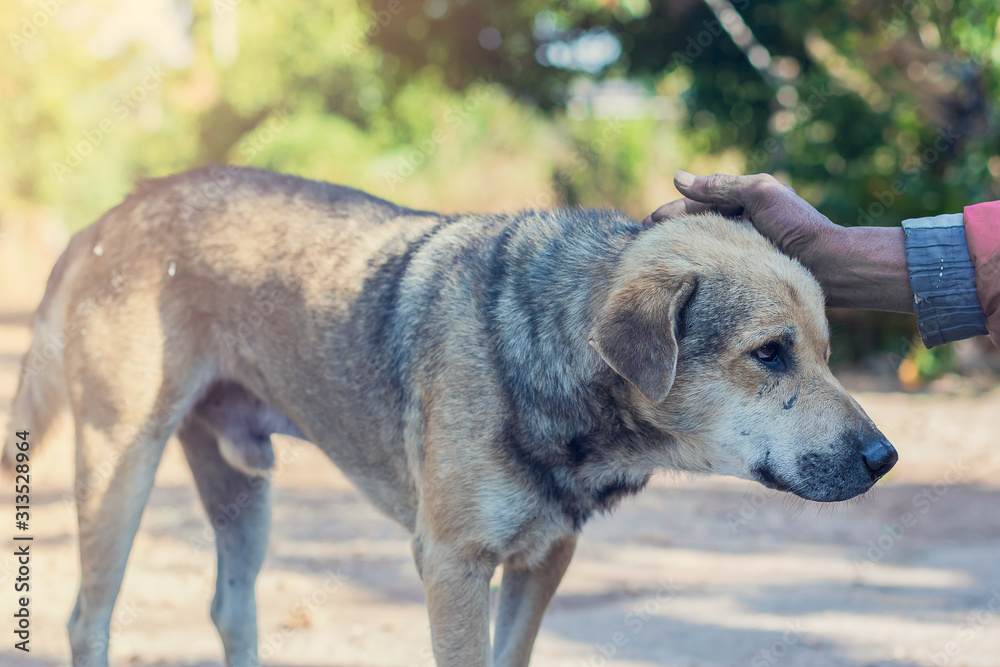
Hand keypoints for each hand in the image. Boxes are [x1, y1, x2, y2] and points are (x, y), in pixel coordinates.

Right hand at [643, 171, 841, 269]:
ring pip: (704, 247)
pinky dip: (697, 269)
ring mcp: (745, 248)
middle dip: (669, 234)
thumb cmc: (798, 227)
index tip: (645, 226)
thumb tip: (677, 178)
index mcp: (743, 201)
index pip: (696, 205)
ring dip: (680, 252)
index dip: (669, 214)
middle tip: (640, 247)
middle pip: (696, 226)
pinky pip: (715, 268)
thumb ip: (720, 186)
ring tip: (654, 263)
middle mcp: (742, 224)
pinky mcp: (749, 272)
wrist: (831, 267)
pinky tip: (682, 279)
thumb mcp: (760, 195)